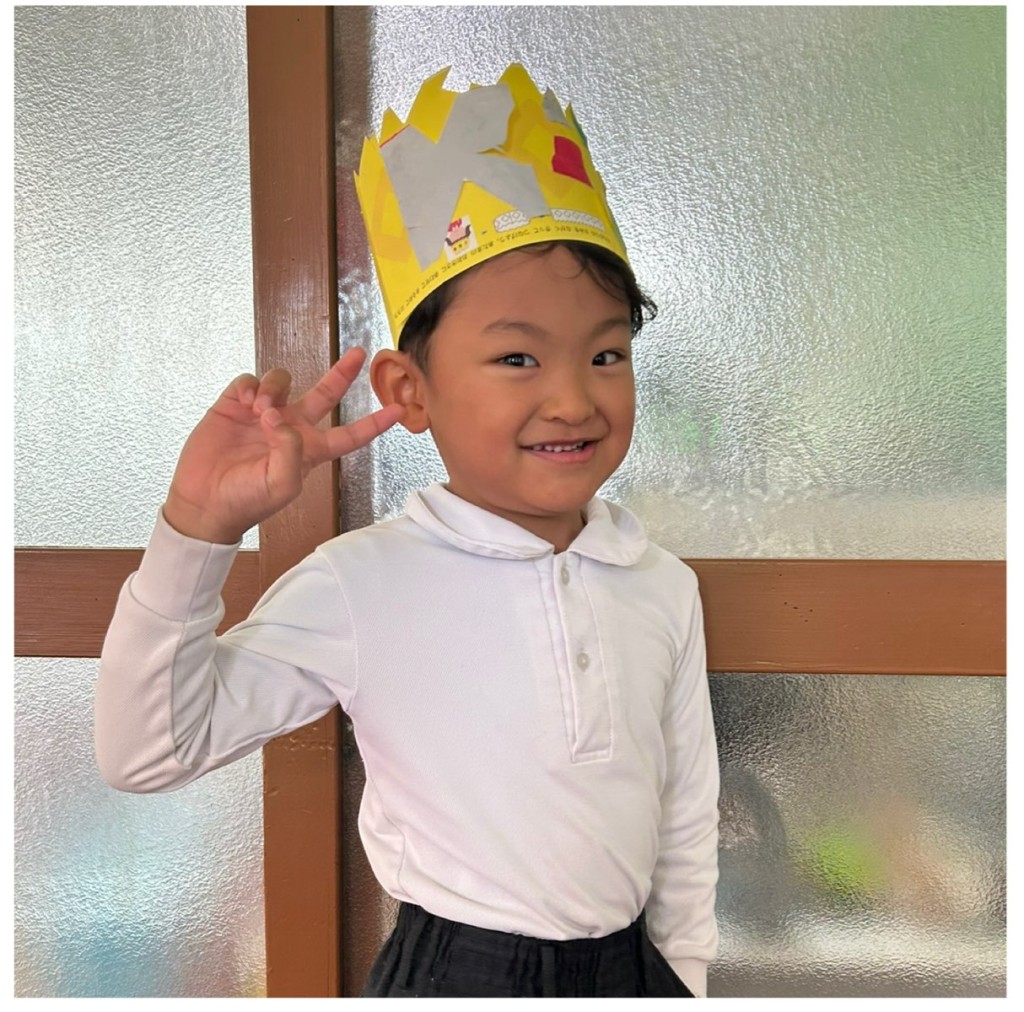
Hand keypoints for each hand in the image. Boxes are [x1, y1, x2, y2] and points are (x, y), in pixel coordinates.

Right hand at [163, 347, 403, 543]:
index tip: (399, 410)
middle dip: (343, 372)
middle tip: (358, 353)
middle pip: (326, 393)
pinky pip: (251, 381)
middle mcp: (292, 427)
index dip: (375, 423)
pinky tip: (246, 402)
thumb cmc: (246, 501)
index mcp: (310, 450)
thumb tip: (283, 420)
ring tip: (260, 410)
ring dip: (276, 390)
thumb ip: (290, 453)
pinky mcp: (236, 405)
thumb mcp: (280, 486)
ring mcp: (264, 414)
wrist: (204, 501)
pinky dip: (252, 386)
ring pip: (283, 381)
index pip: (351, 434)